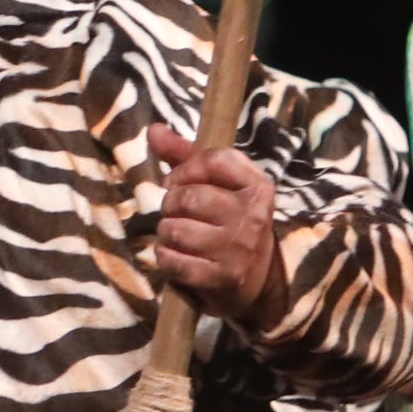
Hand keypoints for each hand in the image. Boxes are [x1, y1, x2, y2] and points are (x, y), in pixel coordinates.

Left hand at [145, 126, 287, 327]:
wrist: (259, 281)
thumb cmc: (231, 224)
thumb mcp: (219, 186)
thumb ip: (185, 156)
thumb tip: (153, 130)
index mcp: (257, 186)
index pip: (213, 160)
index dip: (184, 170)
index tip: (178, 182)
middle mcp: (251, 215)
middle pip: (188, 197)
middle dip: (171, 205)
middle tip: (177, 214)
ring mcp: (237, 248)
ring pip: (176, 230)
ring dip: (166, 233)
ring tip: (178, 237)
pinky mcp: (222, 277)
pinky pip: (173, 260)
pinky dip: (166, 258)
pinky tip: (177, 257)